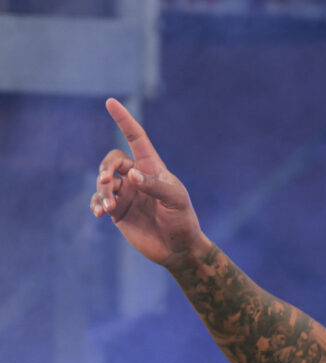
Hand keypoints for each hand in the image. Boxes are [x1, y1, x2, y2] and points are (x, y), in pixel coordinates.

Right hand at [90, 98, 207, 266]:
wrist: (179, 249)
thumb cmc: (183, 221)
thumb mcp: (175, 201)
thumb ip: (154, 186)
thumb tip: (130, 176)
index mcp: (152, 167)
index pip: (136, 138)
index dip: (124, 120)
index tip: (111, 102)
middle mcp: (137, 177)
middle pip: (112, 161)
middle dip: (106, 168)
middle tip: (107, 182)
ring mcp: (126, 194)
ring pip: (103, 182)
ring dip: (102, 192)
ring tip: (108, 207)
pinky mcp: (118, 211)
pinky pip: (98, 200)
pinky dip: (95, 204)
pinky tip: (99, 213)